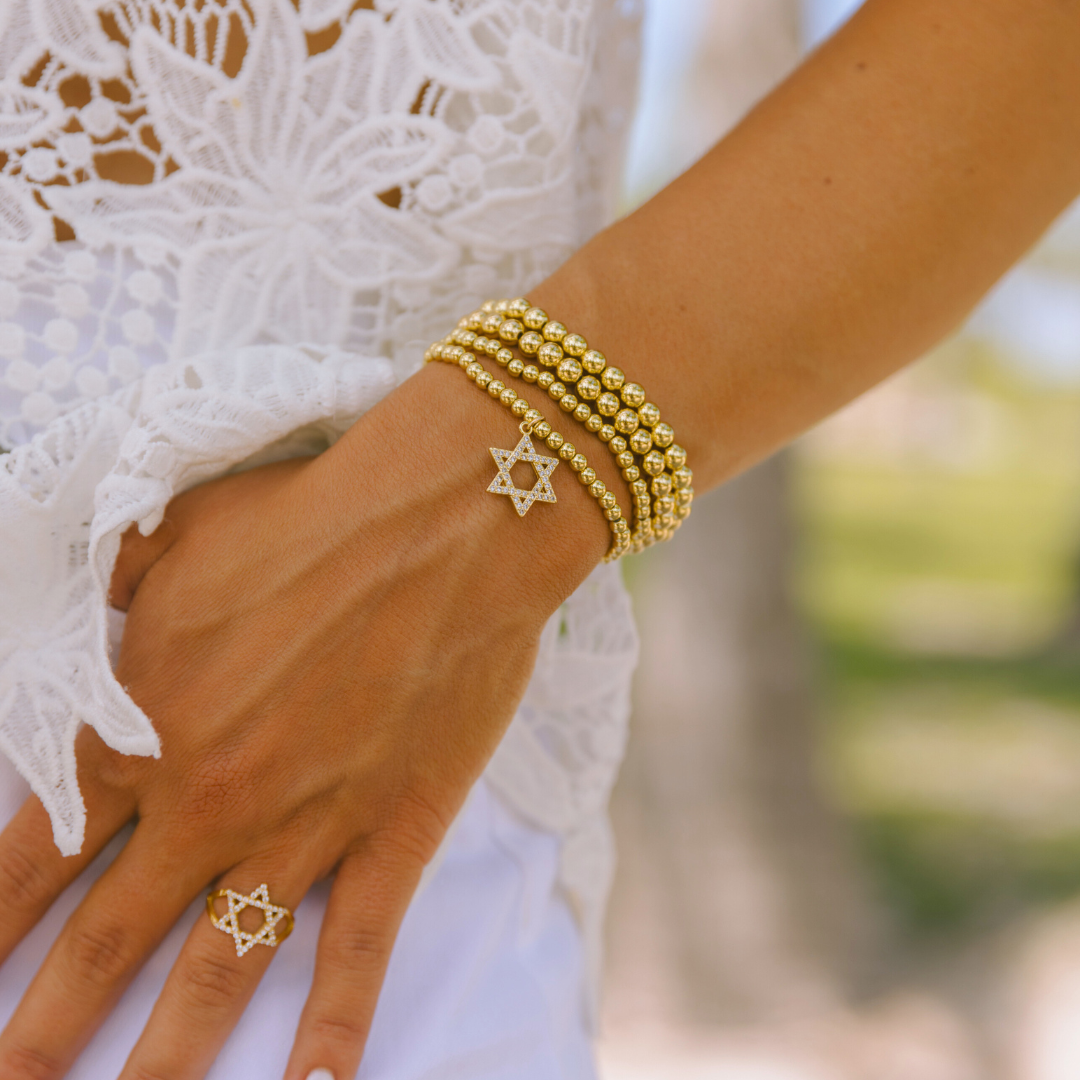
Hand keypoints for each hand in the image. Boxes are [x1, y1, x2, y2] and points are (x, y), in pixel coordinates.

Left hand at [0, 362, 608, 1079]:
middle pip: (103, 944)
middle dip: (41, 1031)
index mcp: (139, 727)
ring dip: (161, 1064)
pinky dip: (333, 1031)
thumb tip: (67, 623)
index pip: (29, 861)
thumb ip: (102, 600)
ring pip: (215, 976)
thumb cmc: (305, 517)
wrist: (443, 520)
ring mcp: (303, 827)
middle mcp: (206, 800)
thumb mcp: (169, 539)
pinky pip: (356, 951)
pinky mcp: (392, 831)